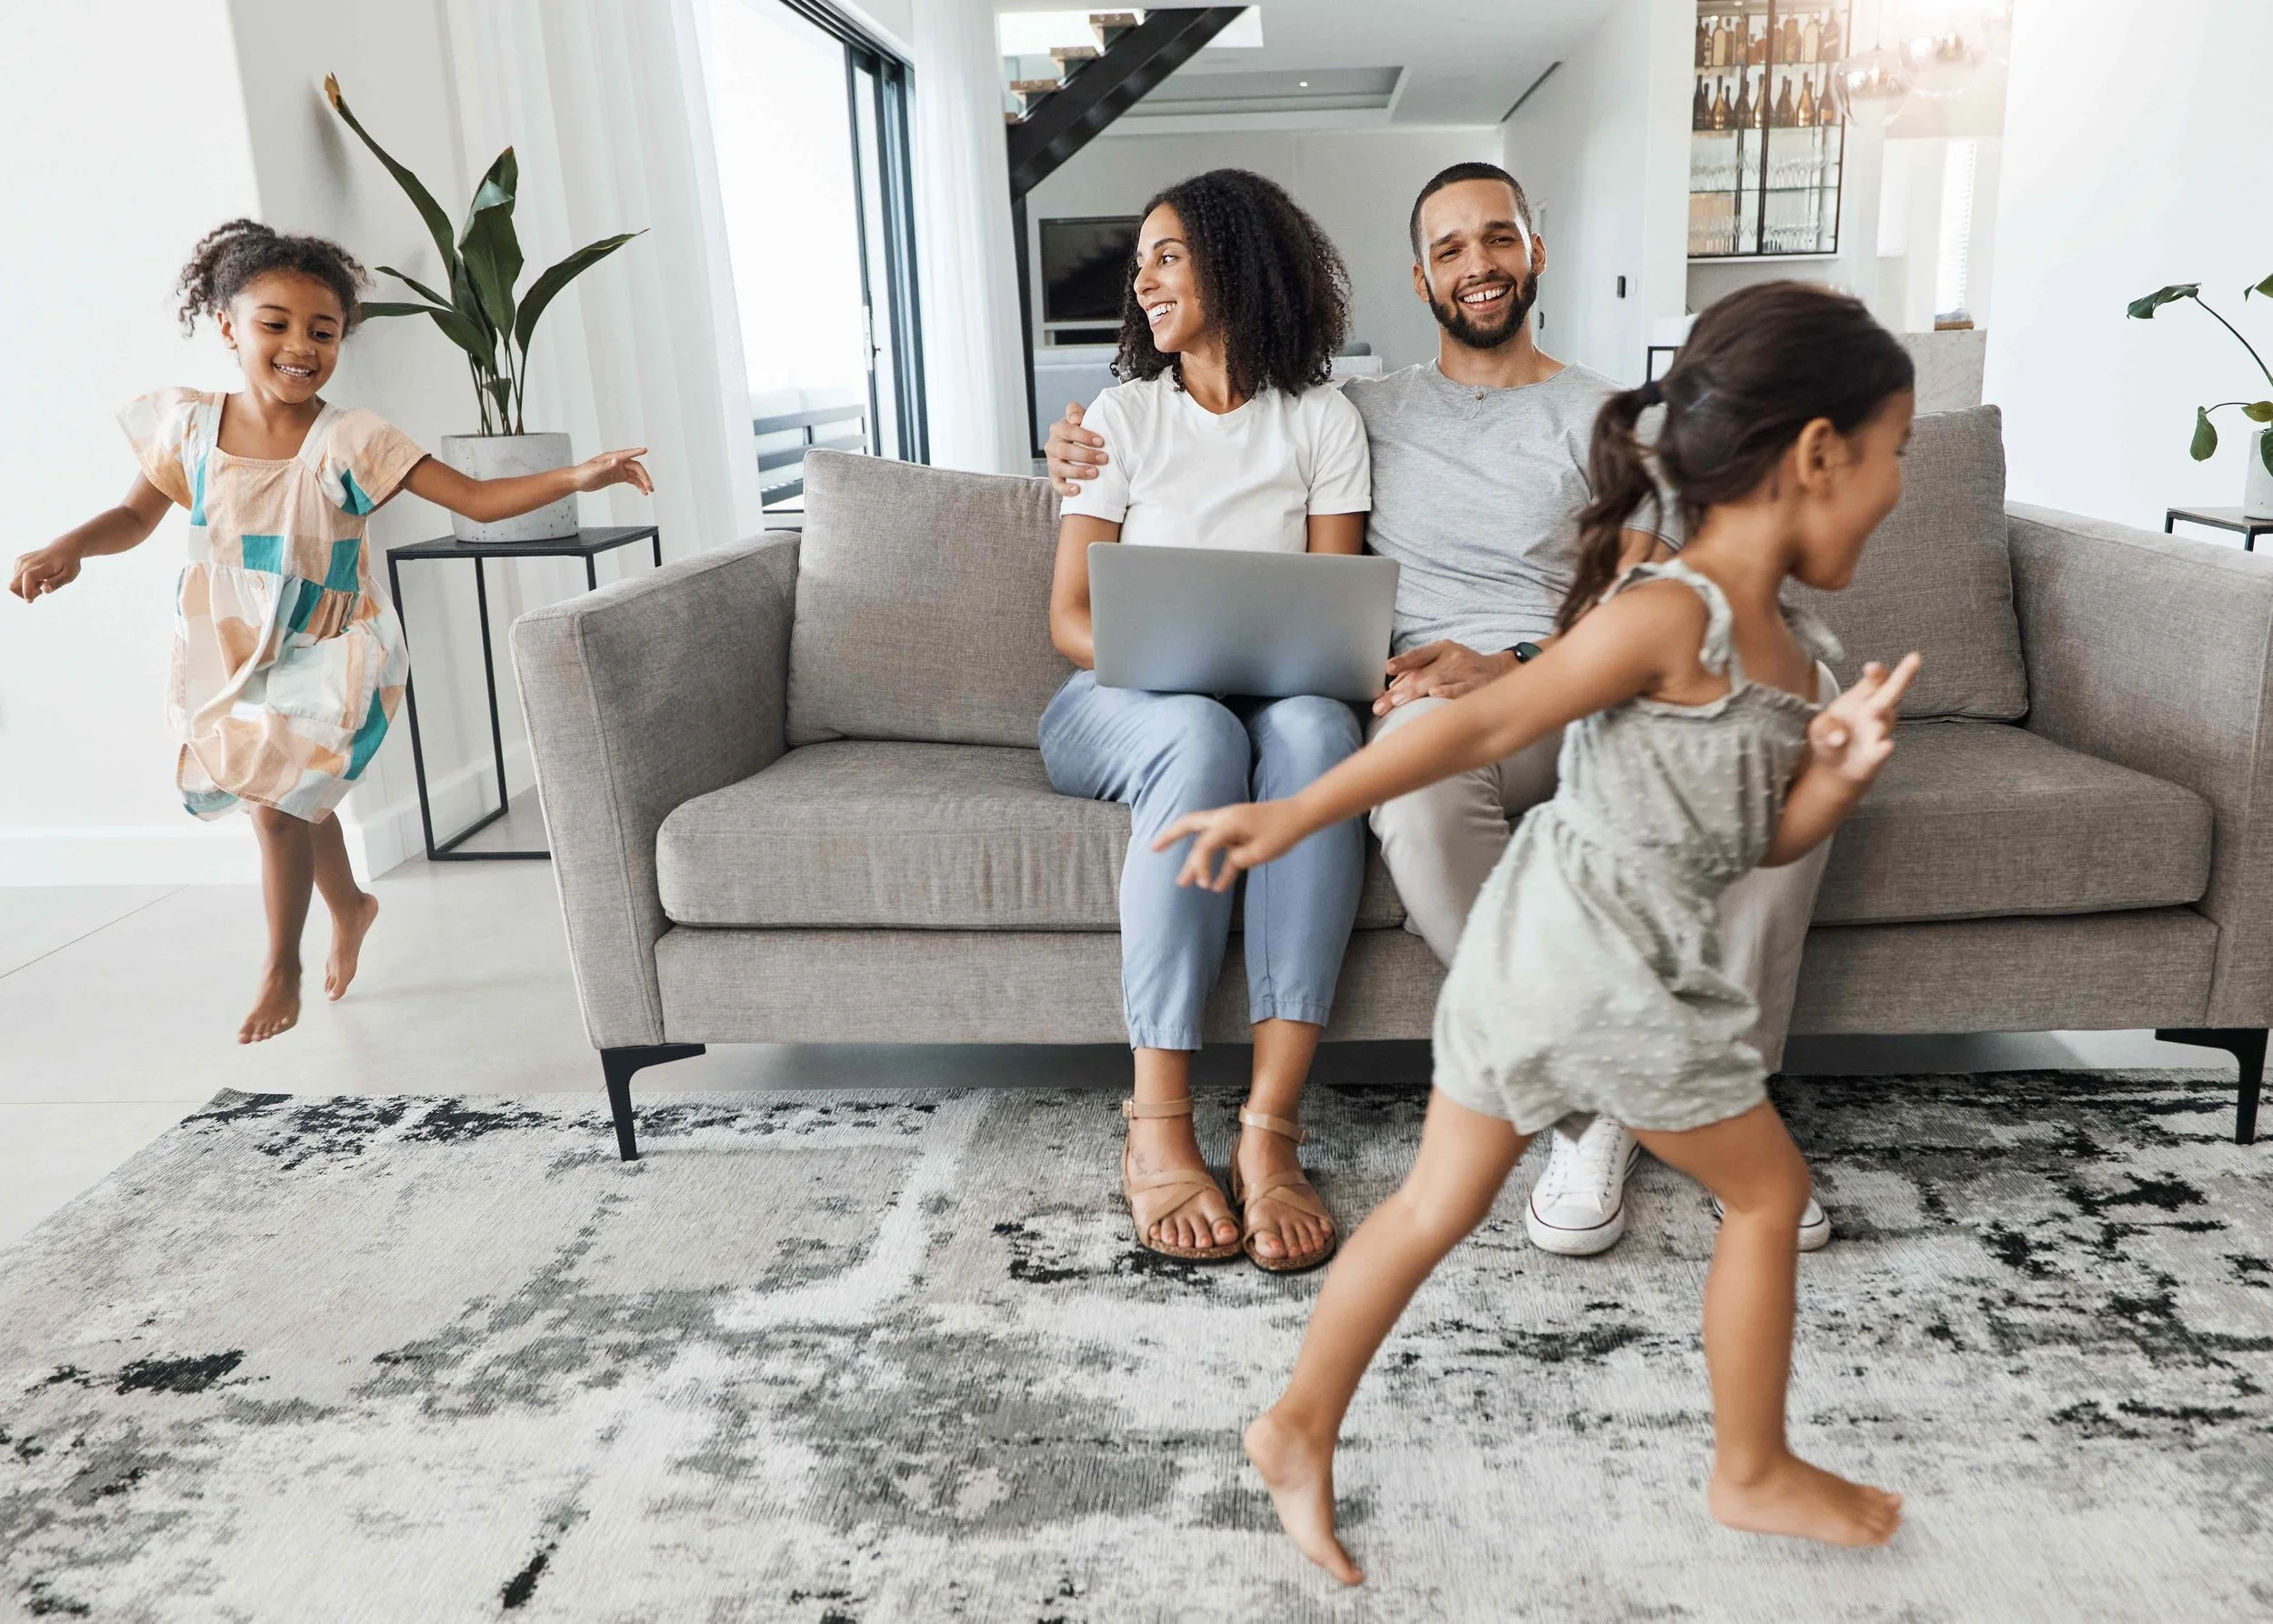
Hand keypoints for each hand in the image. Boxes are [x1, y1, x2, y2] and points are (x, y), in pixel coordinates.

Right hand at [9, 545, 80, 601]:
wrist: (63, 548)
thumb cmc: (68, 564)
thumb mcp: (69, 575)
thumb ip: (57, 583)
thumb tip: (45, 590)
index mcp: (41, 566)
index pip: (27, 578)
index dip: (26, 591)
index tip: (31, 600)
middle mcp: (27, 563)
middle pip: (13, 585)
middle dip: (24, 593)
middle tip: (39, 590)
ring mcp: (21, 561)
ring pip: (14, 583)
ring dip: (26, 588)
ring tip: (42, 582)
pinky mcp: (19, 561)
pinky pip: (16, 578)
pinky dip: (25, 582)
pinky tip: (38, 578)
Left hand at [570, 448, 653, 495]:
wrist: (577, 480)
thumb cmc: (584, 473)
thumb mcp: (594, 470)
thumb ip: (606, 465)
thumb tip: (616, 460)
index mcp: (612, 457)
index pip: (627, 454)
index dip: (636, 452)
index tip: (645, 450)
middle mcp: (617, 462)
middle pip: (636, 467)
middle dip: (644, 476)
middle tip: (650, 486)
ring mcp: (618, 469)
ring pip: (636, 474)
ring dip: (643, 481)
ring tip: (649, 490)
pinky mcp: (617, 477)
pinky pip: (632, 480)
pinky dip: (638, 485)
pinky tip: (643, 492)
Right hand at [1046, 403, 1106, 496]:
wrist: (1082, 452)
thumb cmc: (1085, 434)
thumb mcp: (1084, 418)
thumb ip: (1077, 412)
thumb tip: (1077, 418)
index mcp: (1059, 429)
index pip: (1067, 429)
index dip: (1083, 435)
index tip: (1101, 441)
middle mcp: (1052, 445)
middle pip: (1064, 450)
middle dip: (1085, 454)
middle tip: (1104, 458)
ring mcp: (1052, 462)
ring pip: (1060, 468)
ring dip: (1078, 471)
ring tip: (1095, 473)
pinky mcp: (1054, 478)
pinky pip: (1057, 485)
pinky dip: (1066, 489)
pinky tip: (1078, 490)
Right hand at [1154, 800, 1309, 891]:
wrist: (1300, 816)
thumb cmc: (1282, 831)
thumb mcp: (1261, 851)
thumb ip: (1238, 860)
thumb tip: (1225, 867)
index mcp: (1226, 822)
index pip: (1203, 845)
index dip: (1199, 865)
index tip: (1204, 885)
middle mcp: (1224, 820)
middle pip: (1189, 826)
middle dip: (1169, 837)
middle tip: (1152, 849)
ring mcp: (1231, 827)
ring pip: (1204, 842)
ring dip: (1193, 861)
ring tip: (1181, 883)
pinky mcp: (1240, 836)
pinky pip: (1224, 852)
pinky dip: (1219, 867)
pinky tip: (1217, 887)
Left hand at [1374, 640, 1515, 715]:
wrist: (1502, 671)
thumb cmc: (1465, 668)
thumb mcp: (1445, 659)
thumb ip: (1421, 669)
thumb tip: (1391, 688)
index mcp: (1443, 649)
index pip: (1419, 654)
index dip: (1403, 661)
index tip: (1387, 668)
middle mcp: (1453, 657)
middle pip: (1422, 673)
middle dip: (1399, 690)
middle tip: (1381, 704)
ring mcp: (1465, 671)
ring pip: (1437, 681)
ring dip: (1416, 692)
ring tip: (1398, 702)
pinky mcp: (1477, 685)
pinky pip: (1461, 689)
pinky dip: (1448, 692)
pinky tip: (1434, 695)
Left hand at [1807, 653, 1921, 785]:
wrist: (1835, 767)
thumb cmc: (1829, 737)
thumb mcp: (1818, 728)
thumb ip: (1824, 728)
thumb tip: (1839, 736)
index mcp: (1862, 696)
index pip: (1874, 679)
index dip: (1876, 672)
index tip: (1870, 667)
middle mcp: (1876, 710)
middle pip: (1892, 690)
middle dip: (1904, 674)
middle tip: (1915, 657)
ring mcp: (1879, 731)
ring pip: (1886, 720)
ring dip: (1881, 716)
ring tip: (1875, 710)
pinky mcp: (1877, 754)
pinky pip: (1882, 749)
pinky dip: (1883, 748)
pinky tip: (1885, 745)